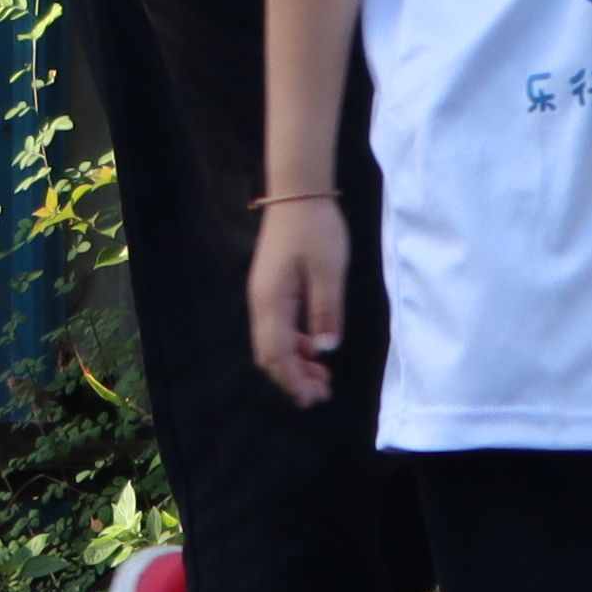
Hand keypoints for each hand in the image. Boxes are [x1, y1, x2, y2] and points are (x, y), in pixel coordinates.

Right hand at [246, 193, 348, 406]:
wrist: (298, 193)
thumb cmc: (315, 229)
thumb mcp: (329, 271)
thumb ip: (326, 311)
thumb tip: (325, 349)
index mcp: (272, 301)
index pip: (277, 353)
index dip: (294, 380)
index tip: (314, 399)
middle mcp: (262, 302)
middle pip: (269, 353)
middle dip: (292, 378)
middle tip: (321, 394)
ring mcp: (264, 295)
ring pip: (273, 342)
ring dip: (295, 362)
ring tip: (321, 376)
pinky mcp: (273, 288)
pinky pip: (279, 327)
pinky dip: (295, 344)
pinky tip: (315, 346)